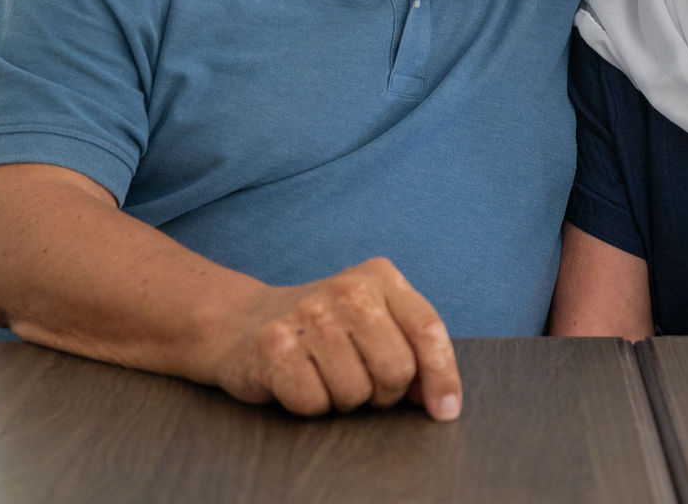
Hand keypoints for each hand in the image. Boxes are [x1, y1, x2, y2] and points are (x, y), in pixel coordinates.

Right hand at [215, 257, 461, 419]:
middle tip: (359, 380)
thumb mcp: (374, 320)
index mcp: (381, 277)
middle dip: (383, 392)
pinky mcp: (274, 344)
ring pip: (356, 392)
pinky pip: (315, 402)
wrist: (242, 322)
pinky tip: (297, 379)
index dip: (442, 376)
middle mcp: (348, 288)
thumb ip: (412, 347)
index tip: (445, 411)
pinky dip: (309, 404)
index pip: (428, 329)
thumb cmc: (323, 330)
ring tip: (324, 374)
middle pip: (397, 369)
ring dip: (342, 399)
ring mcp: (309, 313)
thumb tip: (438, 399)